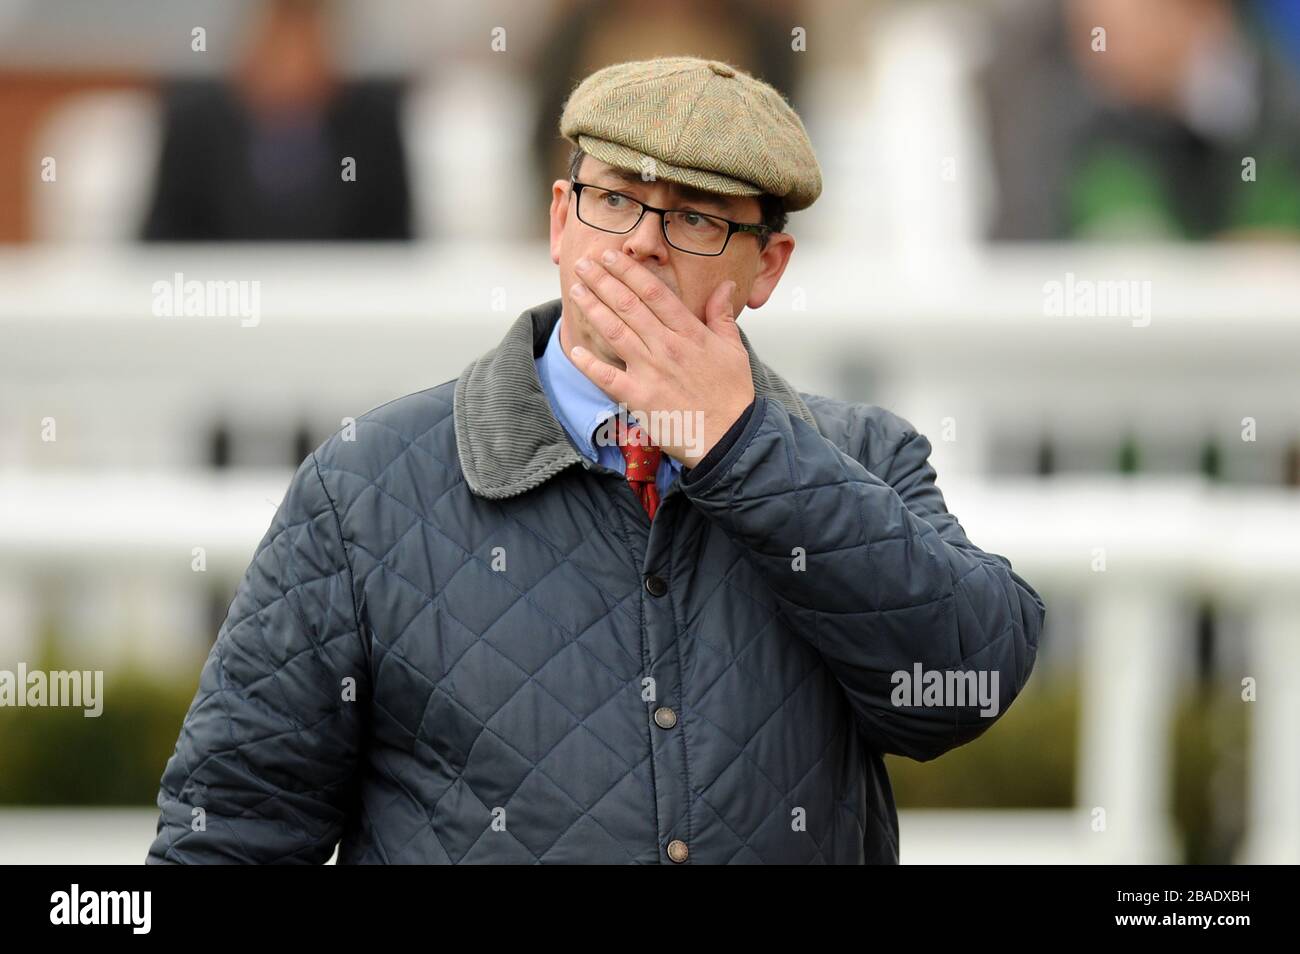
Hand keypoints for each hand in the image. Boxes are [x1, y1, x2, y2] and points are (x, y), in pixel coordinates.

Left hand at [567, 250, 754, 467]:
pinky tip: (573, 350)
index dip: (629, 270)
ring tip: (576, 291)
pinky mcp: (638, 398)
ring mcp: (650, 371)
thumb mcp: (734, 349)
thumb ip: (722, 315)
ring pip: (615, 331)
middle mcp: (666, 346)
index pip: (653, 292)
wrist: (730, 436)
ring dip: (593, 308)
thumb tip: (726, 285)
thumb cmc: (732, 395)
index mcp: (689, 332)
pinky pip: (607, 377)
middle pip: (628, 305)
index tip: (611, 256)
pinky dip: (588, 363)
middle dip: (602, 281)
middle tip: (583, 265)